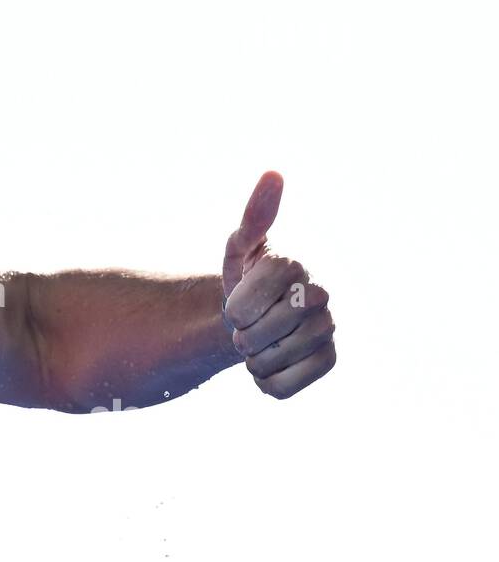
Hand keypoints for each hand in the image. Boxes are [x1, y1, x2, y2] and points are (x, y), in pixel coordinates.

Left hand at [222, 171, 336, 397]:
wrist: (255, 316)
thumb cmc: (245, 276)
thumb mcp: (239, 246)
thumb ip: (254, 216)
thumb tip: (274, 174)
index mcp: (293, 264)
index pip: (245, 304)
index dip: (233, 309)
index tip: (237, 301)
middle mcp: (320, 294)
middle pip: (259, 333)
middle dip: (240, 334)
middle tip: (245, 325)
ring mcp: (328, 328)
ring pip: (273, 360)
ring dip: (252, 358)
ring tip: (258, 342)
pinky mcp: (328, 360)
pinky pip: (284, 387)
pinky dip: (267, 381)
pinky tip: (271, 363)